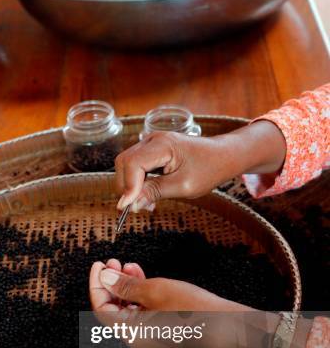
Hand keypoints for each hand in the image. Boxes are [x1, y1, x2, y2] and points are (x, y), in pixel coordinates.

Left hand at [89, 261, 281, 347]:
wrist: (228, 326)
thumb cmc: (193, 310)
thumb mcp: (155, 290)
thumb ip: (126, 285)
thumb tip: (105, 278)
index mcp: (131, 334)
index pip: (101, 308)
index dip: (97, 284)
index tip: (99, 265)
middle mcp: (138, 339)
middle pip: (113, 309)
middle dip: (112, 283)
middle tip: (114, 262)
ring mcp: (151, 337)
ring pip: (129, 309)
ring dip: (126, 286)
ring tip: (130, 264)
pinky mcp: (164, 331)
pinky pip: (144, 312)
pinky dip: (141, 295)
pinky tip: (144, 276)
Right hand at [115, 121, 285, 211]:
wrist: (223, 156)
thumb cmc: (209, 169)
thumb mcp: (183, 186)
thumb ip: (155, 192)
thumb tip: (130, 204)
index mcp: (162, 145)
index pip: (132, 164)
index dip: (128, 186)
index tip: (129, 207)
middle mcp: (152, 140)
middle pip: (124, 163)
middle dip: (126, 187)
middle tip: (140, 208)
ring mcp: (151, 143)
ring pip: (126, 165)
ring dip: (131, 186)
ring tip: (146, 204)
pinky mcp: (152, 150)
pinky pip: (135, 165)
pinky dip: (137, 182)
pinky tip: (148, 195)